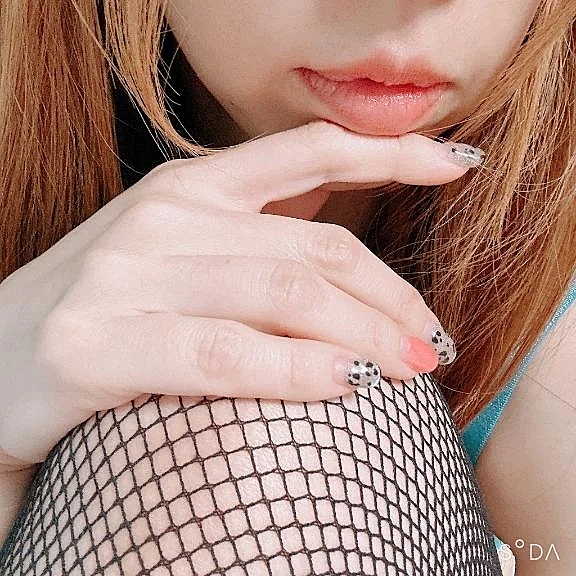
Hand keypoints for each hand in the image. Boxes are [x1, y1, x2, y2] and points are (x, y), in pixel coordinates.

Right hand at [0, 120, 470, 465]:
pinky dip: (294, 371)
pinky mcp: (94, 345)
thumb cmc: (104, 316)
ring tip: (410, 372)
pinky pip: (224, 355)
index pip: (310, 154)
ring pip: (285, 295)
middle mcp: (164, 217)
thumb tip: (339, 261)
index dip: (390, 154)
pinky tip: (347, 387)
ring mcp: (128, 275)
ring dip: (366, 336)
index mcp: (189, 189)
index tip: (455, 165)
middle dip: (392, 299)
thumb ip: (251, 244)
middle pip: (317, 250)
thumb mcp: (179, 257)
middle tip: (432, 344)